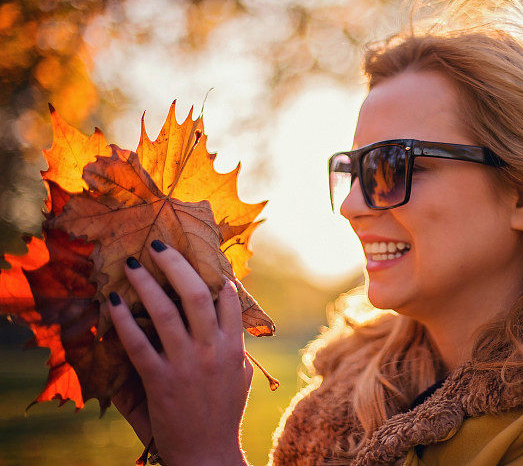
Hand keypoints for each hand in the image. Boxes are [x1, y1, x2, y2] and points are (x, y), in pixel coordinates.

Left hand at [106, 241, 252, 465]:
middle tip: (158, 247)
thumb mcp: (240, 376)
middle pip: (196, 293)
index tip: (201, 260)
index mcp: (234, 348)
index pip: (227, 301)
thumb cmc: (223, 413)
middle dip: (176, 264)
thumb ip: (236, 345)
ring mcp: (185, 363)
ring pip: (165, 310)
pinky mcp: (159, 380)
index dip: (214, 276)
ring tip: (132, 264)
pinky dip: (123, 319)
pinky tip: (112, 302)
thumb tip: (227, 317)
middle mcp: (212, 350)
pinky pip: (138, 342)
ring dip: (146, 282)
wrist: (206, 453)